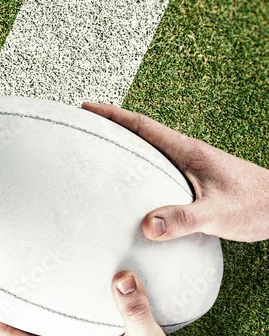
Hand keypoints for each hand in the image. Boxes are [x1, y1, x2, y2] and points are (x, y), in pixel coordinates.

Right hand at [81, 102, 268, 241]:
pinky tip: (131, 191)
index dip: (113, 116)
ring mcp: (191, 168)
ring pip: (150, 155)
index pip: (143, 127)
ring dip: (125, 152)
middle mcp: (187, 155)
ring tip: (98, 158)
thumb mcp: (219, 214)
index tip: (88, 109)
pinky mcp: (195, 182)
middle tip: (83, 129)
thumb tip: (147, 226)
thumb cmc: (258, 206)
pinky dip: (139, 174)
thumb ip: (183, 219)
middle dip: (111, 130)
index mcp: (188, 152)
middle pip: (141, 136)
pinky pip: (158, 172)